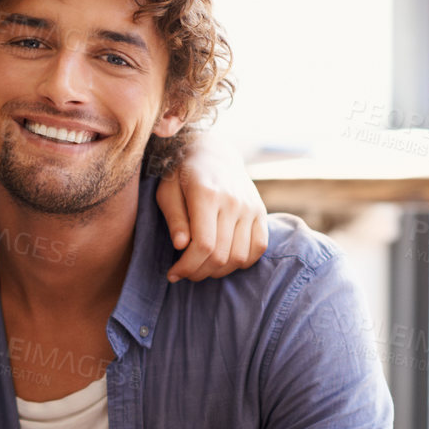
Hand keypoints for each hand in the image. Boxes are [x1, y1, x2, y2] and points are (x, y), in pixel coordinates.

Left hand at [156, 135, 268, 280]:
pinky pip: (258, 248)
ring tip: (202, 267)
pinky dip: (242, 261)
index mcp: (206, 194)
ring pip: (240, 256)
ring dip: (219, 271)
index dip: (187, 266)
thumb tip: (181, 246)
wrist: (213, 154)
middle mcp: (233, 201)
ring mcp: (250, 207)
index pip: (203, 245)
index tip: (173, 274)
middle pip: (221, 255)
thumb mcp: (167, 192)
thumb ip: (174, 219)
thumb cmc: (183, 175)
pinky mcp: (260, 212)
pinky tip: (224, 260)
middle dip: (199, 272)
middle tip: (185, 273)